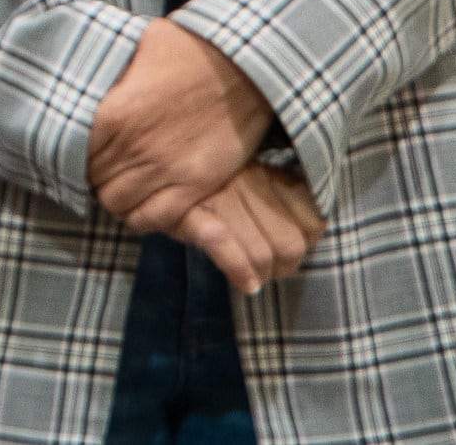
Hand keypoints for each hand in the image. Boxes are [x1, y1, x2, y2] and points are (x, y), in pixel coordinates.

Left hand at [88, 19, 274, 235]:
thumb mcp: (134, 49)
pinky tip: (145, 202)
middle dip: (95, 176)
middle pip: (94, 180)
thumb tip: (86, 83)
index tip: (86, 150)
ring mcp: (166, 169)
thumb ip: (107, 78)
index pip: (73, 151)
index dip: (76, 153)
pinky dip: (144, 216)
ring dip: (117, 197)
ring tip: (124, 186)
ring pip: (118, 203)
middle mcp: (133, 147)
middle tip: (106, 168)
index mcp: (112, 114)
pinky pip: (155, 217)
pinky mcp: (196, 184)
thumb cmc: (188, 49)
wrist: (244, 65)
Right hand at [174, 161, 322, 297]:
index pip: (312, 222)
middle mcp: (244, 179)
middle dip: (283, 268)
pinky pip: (221, 244)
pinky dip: (237, 268)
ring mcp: (217, 196)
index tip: (288, 246)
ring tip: (251, 276)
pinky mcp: (188, 213)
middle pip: (289, 245)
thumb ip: (278, 196)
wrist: (144, 173)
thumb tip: (311, 230)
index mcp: (265, 170)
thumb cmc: (204, 184)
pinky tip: (245, 284)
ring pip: (262, 253)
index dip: (306, 244)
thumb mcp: (247, 180)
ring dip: (260, 274)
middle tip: (269, 269)